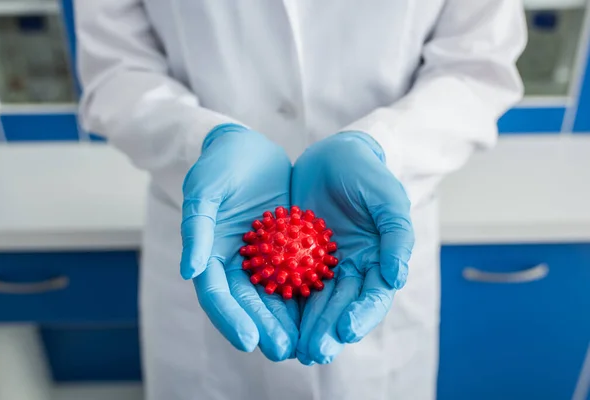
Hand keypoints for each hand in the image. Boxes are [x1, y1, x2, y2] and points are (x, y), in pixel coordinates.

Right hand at [181, 123, 298, 360]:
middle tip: (283, 350)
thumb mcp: (205, 191)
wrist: (248, 148)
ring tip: (305, 343)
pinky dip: (306, 294)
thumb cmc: (221, 165)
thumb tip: (189, 271)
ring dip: (286, 321)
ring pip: (273, 297)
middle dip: (263, 328)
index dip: (230, 318)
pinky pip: (296, 275)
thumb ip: (197, 229)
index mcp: (209, 255)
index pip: (216, 294)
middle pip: (246, 303)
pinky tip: (324, 310)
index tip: (249, 340)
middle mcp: (234, 264)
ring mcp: (261, 259)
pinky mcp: (284, 250)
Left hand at [291, 131, 413, 364]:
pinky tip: (266, 315)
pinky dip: (279, 298)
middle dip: (328, 330)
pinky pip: (286, 279)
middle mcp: (349, 270)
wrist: (333, 153)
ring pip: (312, 301)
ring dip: (304, 326)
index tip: (346, 329)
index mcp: (377, 261)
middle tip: (312, 351)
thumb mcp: (387, 197)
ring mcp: (321, 265)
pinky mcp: (294, 255)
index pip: (372, 296)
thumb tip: (397, 278)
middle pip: (340, 307)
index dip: (362, 315)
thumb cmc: (366, 172)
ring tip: (291, 347)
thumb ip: (396, 235)